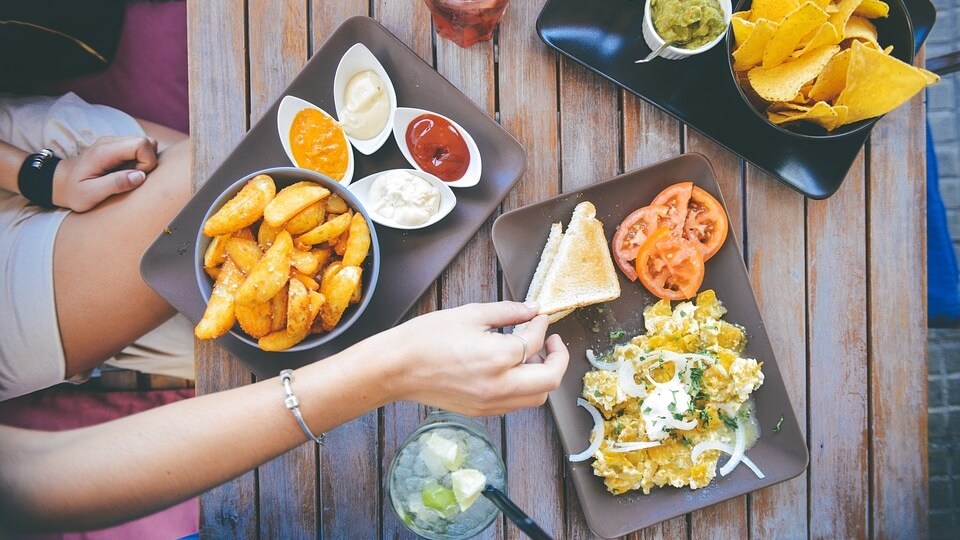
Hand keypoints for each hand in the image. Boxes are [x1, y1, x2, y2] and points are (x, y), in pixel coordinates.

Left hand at [52, 136, 158, 211]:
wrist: (59, 182)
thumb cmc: (74, 191)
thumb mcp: (90, 194)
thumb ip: (115, 184)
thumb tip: (140, 176)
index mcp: (105, 151)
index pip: (141, 144)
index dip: (147, 162)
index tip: (136, 178)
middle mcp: (111, 141)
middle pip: (147, 142)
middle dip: (148, 162)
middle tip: (132, 178)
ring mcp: (114, 142)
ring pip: (146, 144)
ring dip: (145, 162)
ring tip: (128, 176)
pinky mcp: (117, 146)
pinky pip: (139, 149)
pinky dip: (139, 161)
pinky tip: (125, 172)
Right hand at [383, 301, 568, 415]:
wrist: (397, 368)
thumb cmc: (427, 338)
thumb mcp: (470, 314)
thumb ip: (508, 312)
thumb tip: (532, 310)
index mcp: (497, 357)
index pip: (534, 341)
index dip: (541, 325)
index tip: (539, 316)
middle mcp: (499, 386)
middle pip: (550, 379)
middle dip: (558, 358)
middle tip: (552, 341)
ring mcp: (491, 403)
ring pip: (537, 397)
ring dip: (543, 376)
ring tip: (532, 356)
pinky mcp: (482, 412)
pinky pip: (516, 404)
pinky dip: (525, 388)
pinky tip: (513, 370)